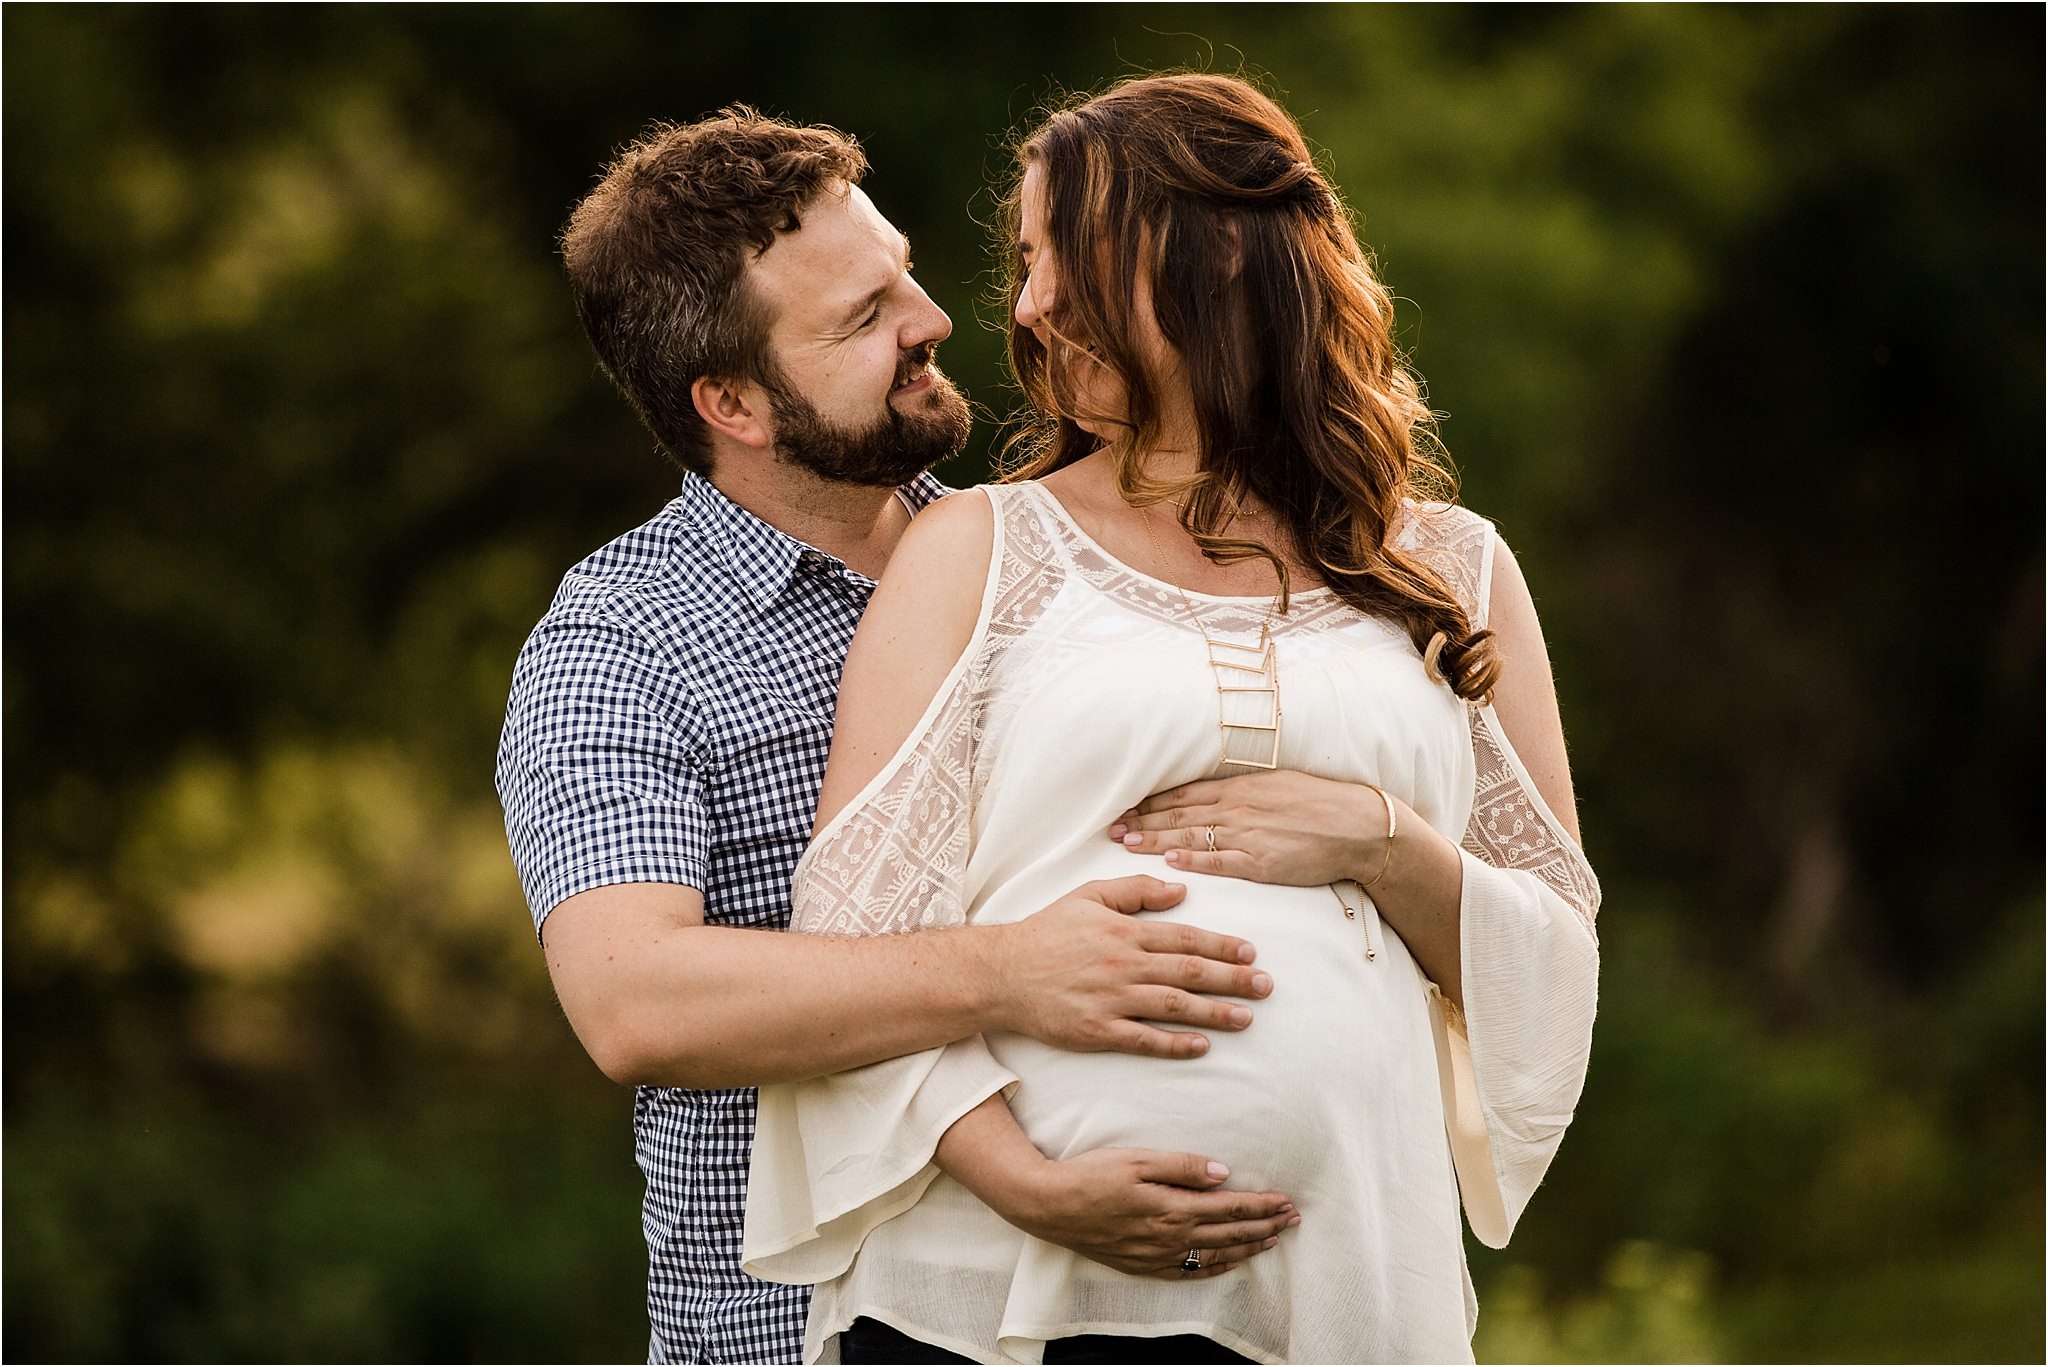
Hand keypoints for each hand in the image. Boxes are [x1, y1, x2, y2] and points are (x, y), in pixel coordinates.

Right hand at [992, 876, 1272, 1058]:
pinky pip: (1144, 1040)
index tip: (1252, 953)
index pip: (1185, 938)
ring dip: (1214, 1013)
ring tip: (1247, 1018)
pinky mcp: (1097, 1031)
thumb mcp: (1089, 896)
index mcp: (1124, 930)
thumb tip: (1181, 890)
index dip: (1222, 946)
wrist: (1002, 972)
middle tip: (1266, 987)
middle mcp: (1123, 964)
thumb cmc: (1047, 932)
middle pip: (1188, 973)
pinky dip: (1174, 1043)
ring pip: (1173, 1007)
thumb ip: (1136, 889)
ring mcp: (1111, 999)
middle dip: (1232, 980)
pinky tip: (1201, 1046)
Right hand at [993, 1147, 1299, 1278]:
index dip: (1262, 1205)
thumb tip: (1223, 1172)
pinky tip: (1229, 1262)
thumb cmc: (1091, 1175)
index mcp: (1172, 1208)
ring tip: (1273, 1240)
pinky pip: (1190, 1272)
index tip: (1286, 1200)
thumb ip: (1181, 1166)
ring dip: (1248, 1247)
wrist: (1050, 1207)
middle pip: (1229, 1233)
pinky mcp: (1143, 1265)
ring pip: (1215, 1255)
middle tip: (1293, 1220)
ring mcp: (1157, 1256)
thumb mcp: (1136, 1159)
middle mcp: (1170, 1237)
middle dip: (1265, 1226)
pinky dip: (1216, 1268)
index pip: (1230, 1207)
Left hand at [1108, 770, 1386, 886]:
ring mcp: (1247, 836)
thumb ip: (1242, 789)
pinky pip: (1220, 862)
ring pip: (1191, 838)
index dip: (1151, 802)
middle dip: (1142, 821)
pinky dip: (1193, 862)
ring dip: (1155, 841)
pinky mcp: (1260, 863)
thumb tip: (1214, 793)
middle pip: (1178, 815)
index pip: (1184, 794)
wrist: (1357, 825)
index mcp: (1240, 787)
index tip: (1125, 807)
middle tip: (1111, 828)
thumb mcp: (1277, 783)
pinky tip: (1168, 863)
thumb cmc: (1319, 802)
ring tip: (1126, 843)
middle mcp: (1237, 808)